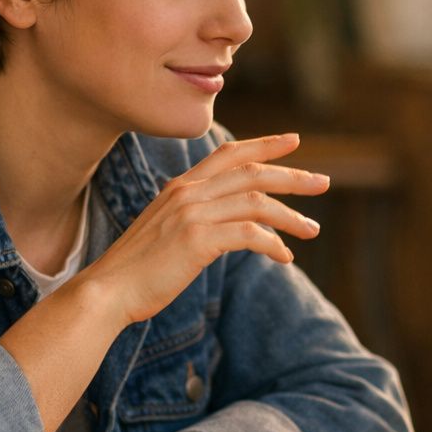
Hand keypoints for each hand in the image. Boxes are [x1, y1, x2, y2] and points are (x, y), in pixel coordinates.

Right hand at [78, 133, 328, 325]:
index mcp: (181, 186)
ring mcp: (192, 215)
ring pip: (256, 202)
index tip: (294, 141)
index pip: (229, 153)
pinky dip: (272, 243)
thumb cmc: (137, 268)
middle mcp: (188, 193)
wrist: (107, 291)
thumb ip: (194, 217)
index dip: (264, 144)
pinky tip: (284, 257)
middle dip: (292, 176)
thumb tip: (230, 224)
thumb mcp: (166, 230)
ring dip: (290, 216)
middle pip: (252, 172)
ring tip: (312, 230)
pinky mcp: (197, 241)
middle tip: (323, 182)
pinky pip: (249, 234)